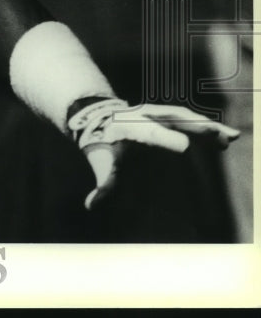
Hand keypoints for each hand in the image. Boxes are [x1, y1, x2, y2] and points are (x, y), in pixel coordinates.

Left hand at [68, 98, 240, 209]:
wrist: (100, 119)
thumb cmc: (105, 147)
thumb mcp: (102, 163)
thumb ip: (103, 185)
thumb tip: (90, 205)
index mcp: (130, 128)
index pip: (149, 134)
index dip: (166, 140)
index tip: (185, 148)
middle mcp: (145, 116)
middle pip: (173, 119)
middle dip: (195, 127)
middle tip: (217, 136)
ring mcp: (158, 113)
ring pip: (186, 118)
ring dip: (207, 127)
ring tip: (229, 137)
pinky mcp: (169, 115)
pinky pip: (191, 120)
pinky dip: (209, 127)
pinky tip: (228, 137)